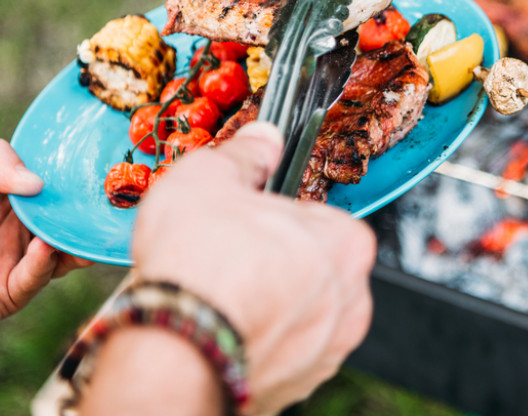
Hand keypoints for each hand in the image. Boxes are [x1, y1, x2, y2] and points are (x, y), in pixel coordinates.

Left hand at [0, 139, 92, 343]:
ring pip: (61, 252)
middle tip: (110, 202)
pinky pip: (33, 280)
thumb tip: (38, 182)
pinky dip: (43, 265)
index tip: (100, 170)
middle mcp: (17, 226)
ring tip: (81, 228)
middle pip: (66, 219)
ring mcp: (13, 259)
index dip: (76, 179)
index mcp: (7, 193)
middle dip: (88, 212)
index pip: (55, 184)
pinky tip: (42, 248)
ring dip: (75, 242)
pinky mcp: (4, 294)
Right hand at [131, 122, 375, 414]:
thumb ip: (245, 155)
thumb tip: (261, 140)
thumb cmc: (201, 264)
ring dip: (264, 306)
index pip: (316, 219)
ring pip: (295, 316)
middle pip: (309, 269)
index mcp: (346, 244)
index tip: (245, 222)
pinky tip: (220, 331)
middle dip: (272, 264)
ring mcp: (326, 350)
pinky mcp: (297, 387)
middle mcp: (350, 301)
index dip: (273, 218)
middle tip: (224, 260)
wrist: (177, 346)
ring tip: (216, 299)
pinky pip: (277, 355)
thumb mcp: (211, 178)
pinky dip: (253, 344)